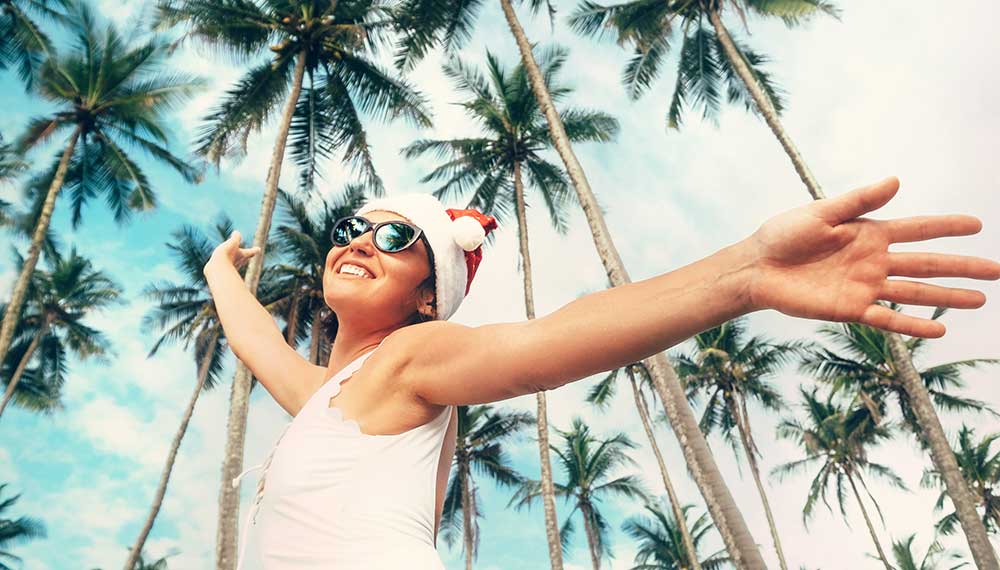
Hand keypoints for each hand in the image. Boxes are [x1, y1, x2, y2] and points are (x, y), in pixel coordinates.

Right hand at [206, 230, 260, 272]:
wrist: (217, 269)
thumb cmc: (227, 255)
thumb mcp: (233, 242)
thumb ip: (236, 237)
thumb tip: (236, 232)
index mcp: (243, 255)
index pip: (251, 252)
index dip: (254, 250)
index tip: (258, 249)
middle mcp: (238, 263)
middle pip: (243, 260)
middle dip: (245, 257)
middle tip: (249, 255)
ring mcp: (230, 268)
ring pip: (234, 264)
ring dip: (234, 262)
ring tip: (233, 260)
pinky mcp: (222, 272)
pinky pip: (224, 268)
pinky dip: (223, 265)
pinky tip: (221, 266)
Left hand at [745, 177, 999, 337]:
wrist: (757, 266)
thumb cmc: (784, 235)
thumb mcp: (821, 213)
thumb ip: (858, 201)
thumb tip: (896, 181)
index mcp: (869, 233)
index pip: (918, 229)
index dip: (946, 226)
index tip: (978, 224)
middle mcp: (874, 261)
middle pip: (927, 264)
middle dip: (962, 267)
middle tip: (998, 271)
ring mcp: (865, 286)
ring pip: (915, 292)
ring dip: (947, 297)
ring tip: (981, 300)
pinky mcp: (850, 309)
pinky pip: (887, 319)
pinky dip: (911, 325)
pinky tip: (939, 330)